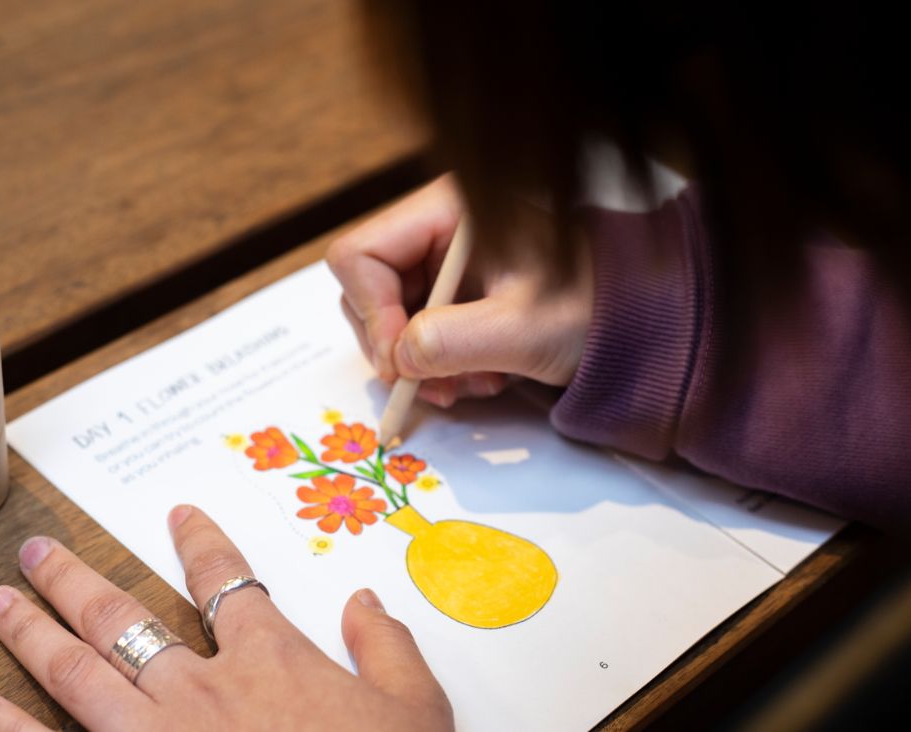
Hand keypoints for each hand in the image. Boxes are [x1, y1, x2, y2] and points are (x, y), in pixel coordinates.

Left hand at [0, 505, 452, 730]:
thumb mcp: (415, 713)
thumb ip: (389, 649)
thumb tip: (366, 600)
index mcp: (268, 659)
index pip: (228, 579)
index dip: (201, 542)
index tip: (179, 516)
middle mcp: (201, 687)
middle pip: (123, 617)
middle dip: (75, 580)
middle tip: (36, 552)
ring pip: (79, 670)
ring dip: (31, 633)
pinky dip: (12, 728)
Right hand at [326, 176, 592, 406]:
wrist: (646, 321)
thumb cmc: (598, 309)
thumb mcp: (522, 329)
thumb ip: (450, 342)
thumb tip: (397, 359)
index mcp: (448, 209)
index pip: (362, 254)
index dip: (370, 312)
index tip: (400, 361)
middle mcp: (438, 229)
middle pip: (368, 289)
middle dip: (395, 346)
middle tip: (429, 386)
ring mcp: (445, 262)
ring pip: (390, 317)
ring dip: (419, 364)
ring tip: (466, 386)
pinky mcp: (458, 293)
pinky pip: (420, 332)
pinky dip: (439, 366)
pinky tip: (479, 378)